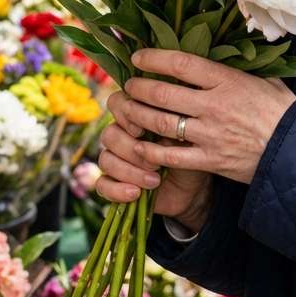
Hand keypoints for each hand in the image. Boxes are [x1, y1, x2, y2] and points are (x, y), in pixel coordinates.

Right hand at [98, 98, 212, 231]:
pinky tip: (135, 193)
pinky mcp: (114, 183)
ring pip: (106, 159)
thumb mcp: (186, 138)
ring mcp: (116, 159)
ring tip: (154, 181)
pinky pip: (102, 185)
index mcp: (137, 117)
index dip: (124, 114)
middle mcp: (122, 135)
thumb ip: (171, 125)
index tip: (141, 130)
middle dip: (132, 150)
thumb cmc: (189, 155)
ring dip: (129, 172)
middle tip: (156, 164)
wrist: (192, 188)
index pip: (116, 103)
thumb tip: (160, 121)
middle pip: (109, 134)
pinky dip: (117, 190)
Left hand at [110, 48, 295, 186]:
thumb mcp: (266, 80)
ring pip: (161, 122)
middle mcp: (214, 105)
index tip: (138, 56)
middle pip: (163, 92)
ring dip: (137, 114)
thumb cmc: (283, 112)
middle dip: (138, 87)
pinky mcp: (209, 160)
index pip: (181, 63)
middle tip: (128, 85)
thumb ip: (241, 68)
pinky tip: (138, 145)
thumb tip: (226, 50)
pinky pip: (171, 155)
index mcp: (228, 80)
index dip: (154, 58)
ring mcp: (210, 134)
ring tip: (126, 109)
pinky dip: (150, 150)